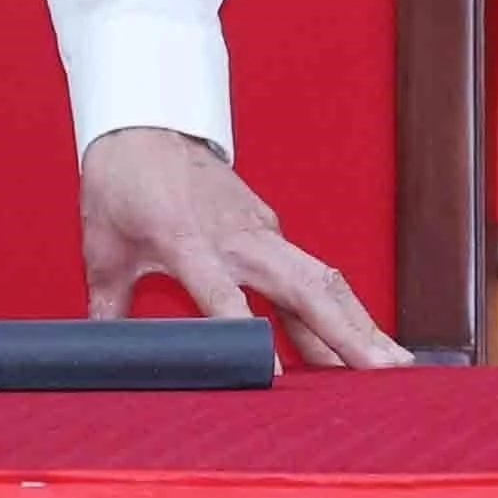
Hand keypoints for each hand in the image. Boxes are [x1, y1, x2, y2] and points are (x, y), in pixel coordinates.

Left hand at [79, 127, 412, 368]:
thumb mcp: (103, 246)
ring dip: (359, 324)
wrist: (144, 122)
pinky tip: (365, 349)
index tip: (273, 371)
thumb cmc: (120, 184)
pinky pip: (311, 275)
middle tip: (382, 375)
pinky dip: (340, 312)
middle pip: (300, 287)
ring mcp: (261, 232)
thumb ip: (108, 306)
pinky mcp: (271, 231)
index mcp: (186, 239)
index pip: (222, 294)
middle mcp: (236, 236)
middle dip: (345, 332)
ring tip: (398, 369)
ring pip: (320, 281)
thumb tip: (99, 357)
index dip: (246, 332)